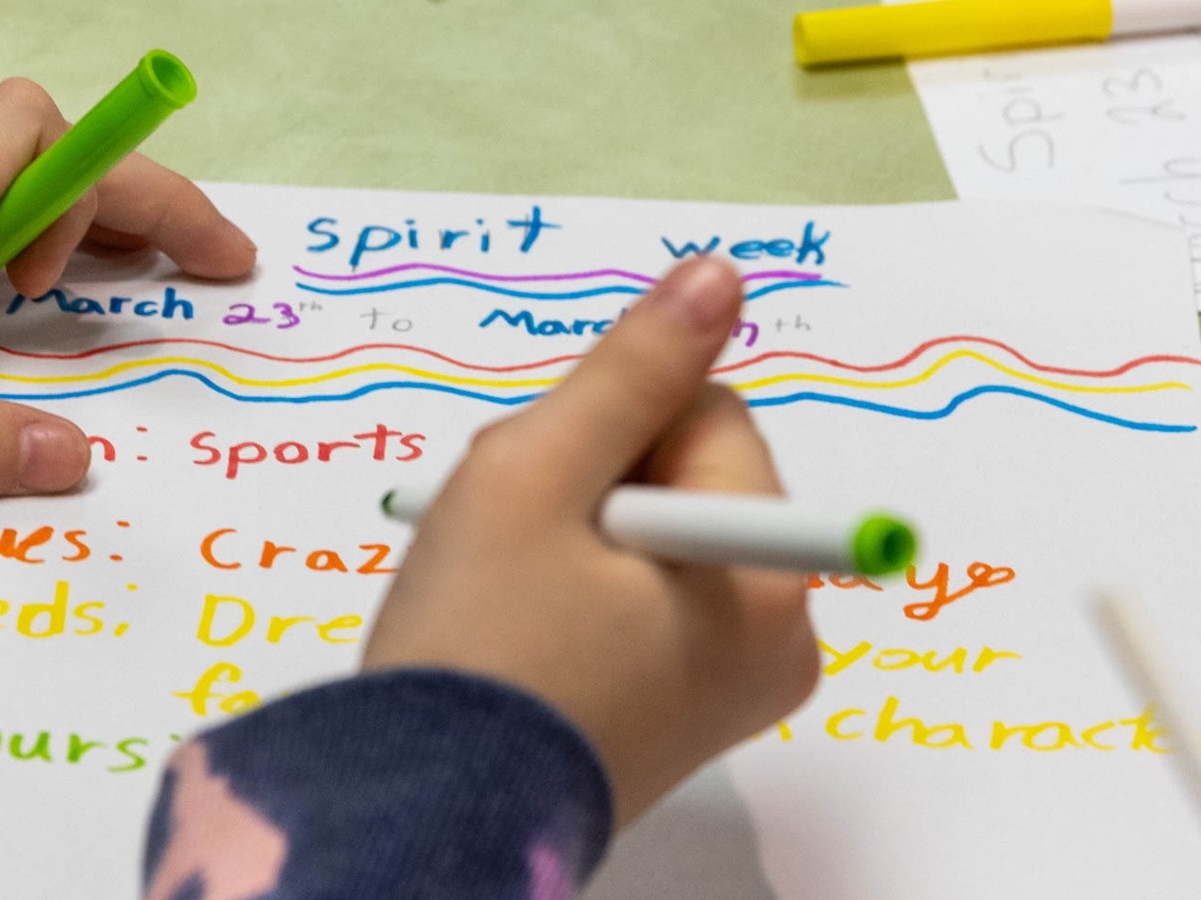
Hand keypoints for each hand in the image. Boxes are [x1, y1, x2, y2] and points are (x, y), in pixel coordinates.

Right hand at [362, 257, 818, 827]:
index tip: (543, 489)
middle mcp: (778, 636)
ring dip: (578, 529)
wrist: (421, 811)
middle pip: (688, 473)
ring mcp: (736, 684)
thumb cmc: (474, 645)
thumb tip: (718, 276)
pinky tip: (526, 619)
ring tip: (508, 586)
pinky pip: (651, 597)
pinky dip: (586, 586)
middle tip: (512, 542)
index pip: (706, 416)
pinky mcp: (689, 712)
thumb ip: (631, 368)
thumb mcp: (536, 474)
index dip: (606, 428)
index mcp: (764, 578)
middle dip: (592, 479)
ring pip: (660, 529)